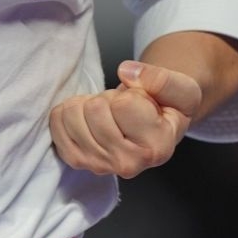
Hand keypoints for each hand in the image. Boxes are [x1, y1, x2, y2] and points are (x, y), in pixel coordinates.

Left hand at [48, 60, 202, 177]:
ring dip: (89, 104)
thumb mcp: (180, 88)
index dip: (133, 93)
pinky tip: (90, 118)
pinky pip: (56, 122)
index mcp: (156, 149)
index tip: (144, 103)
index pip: (124, 104)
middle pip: (95, 109)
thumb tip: (126, 73)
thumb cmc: (168, 106)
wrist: (156, 122)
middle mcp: (127, 164)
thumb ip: (161, 79)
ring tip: (109, 114)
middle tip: (124, 108)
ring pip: (72, 113)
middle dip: (109, 98)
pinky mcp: (76, 159)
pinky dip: (69, 111)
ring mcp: (98, 165)